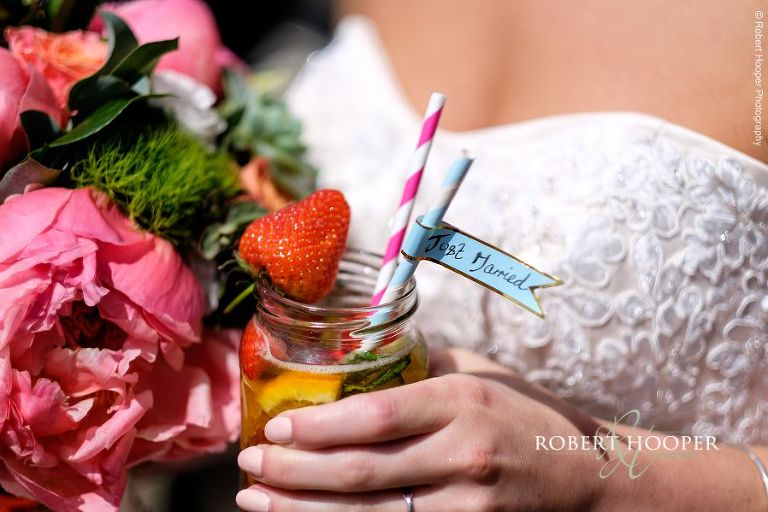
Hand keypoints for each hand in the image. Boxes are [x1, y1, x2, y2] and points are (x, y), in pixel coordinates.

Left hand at [236, 370, 605, 510]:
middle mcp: (463, 454)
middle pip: (362, 471)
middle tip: (250, 463)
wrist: (586, 473)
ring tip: (257, 499)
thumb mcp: (480, 372)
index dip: (318, 426)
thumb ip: (422, 366)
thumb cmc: (526, 412)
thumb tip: (358, 361)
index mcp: (462, 401)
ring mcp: (468, 504)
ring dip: (305, 511)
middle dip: (294, 471)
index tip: (275, 424)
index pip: (376, 416)